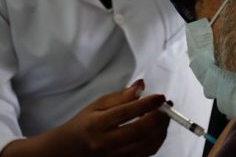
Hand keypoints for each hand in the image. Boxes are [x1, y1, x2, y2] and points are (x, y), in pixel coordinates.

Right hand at [49, 79, 169, 156]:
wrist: (69, 150)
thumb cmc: (83, 124)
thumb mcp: (96, 105)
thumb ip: (120, 97)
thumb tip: (141, 86)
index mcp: (96, 124)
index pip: (125, 112)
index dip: (146, 104)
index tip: (161, 97)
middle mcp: (106, 143)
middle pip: (140, 131)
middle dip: (159, 117)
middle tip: (167, 107)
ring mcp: (115, 156)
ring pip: (147, 146)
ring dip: (161, 130)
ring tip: (163, 117)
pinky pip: (146, 154)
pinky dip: (156, 141)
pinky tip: (157, 130)